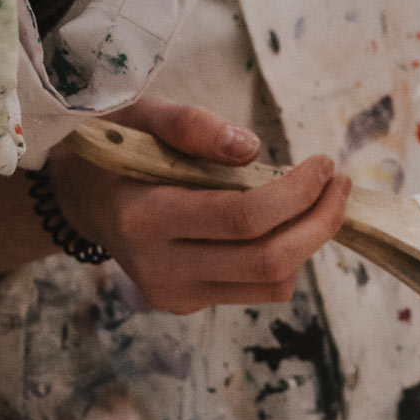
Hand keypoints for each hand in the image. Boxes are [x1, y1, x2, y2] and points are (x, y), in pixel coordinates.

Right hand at [42, 94, 354, 314]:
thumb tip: (251, 148)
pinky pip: (256, 291)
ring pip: (270, 284)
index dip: (297, 193)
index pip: (242, 218)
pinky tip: (288, 223)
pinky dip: (287, 258)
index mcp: (144, 216)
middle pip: (266, 260)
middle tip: (339, 184)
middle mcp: (158, 266)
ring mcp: (172, 293)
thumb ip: (191, 124)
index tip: (323, 163)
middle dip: (319, 222)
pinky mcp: (185, 304)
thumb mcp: (144, 115)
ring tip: (322, 200)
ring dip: (310, 242)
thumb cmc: (119, 147)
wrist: (81, 198)